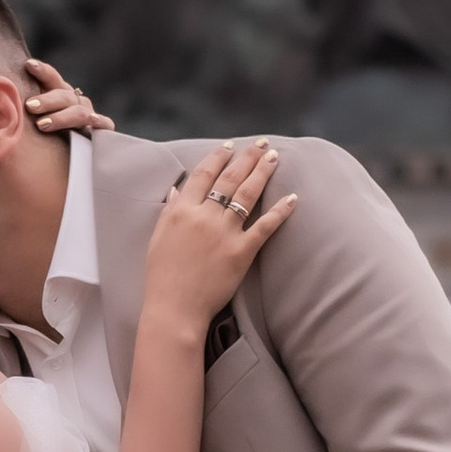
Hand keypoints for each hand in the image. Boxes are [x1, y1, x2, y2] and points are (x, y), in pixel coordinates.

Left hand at [26, 59, 110, 137]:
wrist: (67, 164)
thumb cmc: (44, 140)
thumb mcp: (31, 124)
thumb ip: (19, 113)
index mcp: (59, 96)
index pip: (52, 79)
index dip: (42, 71)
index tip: (28, 65)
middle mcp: (75, 103)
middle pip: (63, 95)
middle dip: (46, 100)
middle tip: (29, 106)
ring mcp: (89, 117)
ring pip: (79, 111)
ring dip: (60, 117)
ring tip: (42, 125)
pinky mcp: (101, 133)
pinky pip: (104, 126)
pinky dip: (98, 123)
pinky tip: (90, 123)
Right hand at [138, 139, 294, 337]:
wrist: (174, 308)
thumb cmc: (162, 276)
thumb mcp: (158, 238)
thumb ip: (169, 211)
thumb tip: (177, 189)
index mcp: (182, 210)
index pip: (204, 174)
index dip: (218, 157)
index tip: (230, 146)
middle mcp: (204, 216)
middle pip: (230, 178)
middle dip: (248, 157)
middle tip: (262, 143)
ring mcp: (225, 233)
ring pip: (248, 194)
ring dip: (263, 173)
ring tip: (274, 158)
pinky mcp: (242, 252)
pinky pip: (264, 227)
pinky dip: (280, 211)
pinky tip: (292, 198)